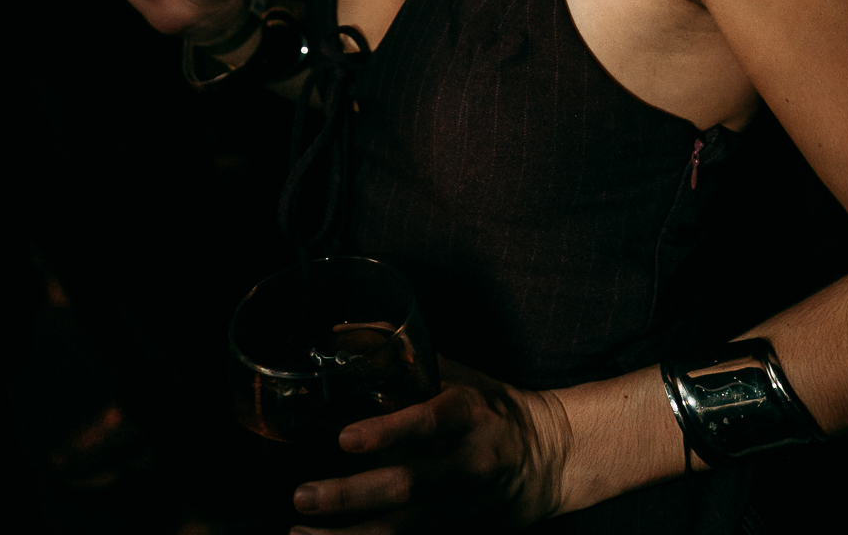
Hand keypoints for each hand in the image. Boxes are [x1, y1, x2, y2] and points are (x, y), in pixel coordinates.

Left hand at [289, 361, 569, 532]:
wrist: (547, 462)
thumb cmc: (491, 408)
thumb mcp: (457, 375)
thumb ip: (405, 360)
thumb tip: (344, 332)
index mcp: (467, 415)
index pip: (427, 423)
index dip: (387, 433)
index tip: (345, 438)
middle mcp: (466, 464)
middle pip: (407, 487)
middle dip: (351, 496)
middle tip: (303, 495)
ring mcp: (461, 507)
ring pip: (402, 530)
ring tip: (300, 534)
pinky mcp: (456, 533)